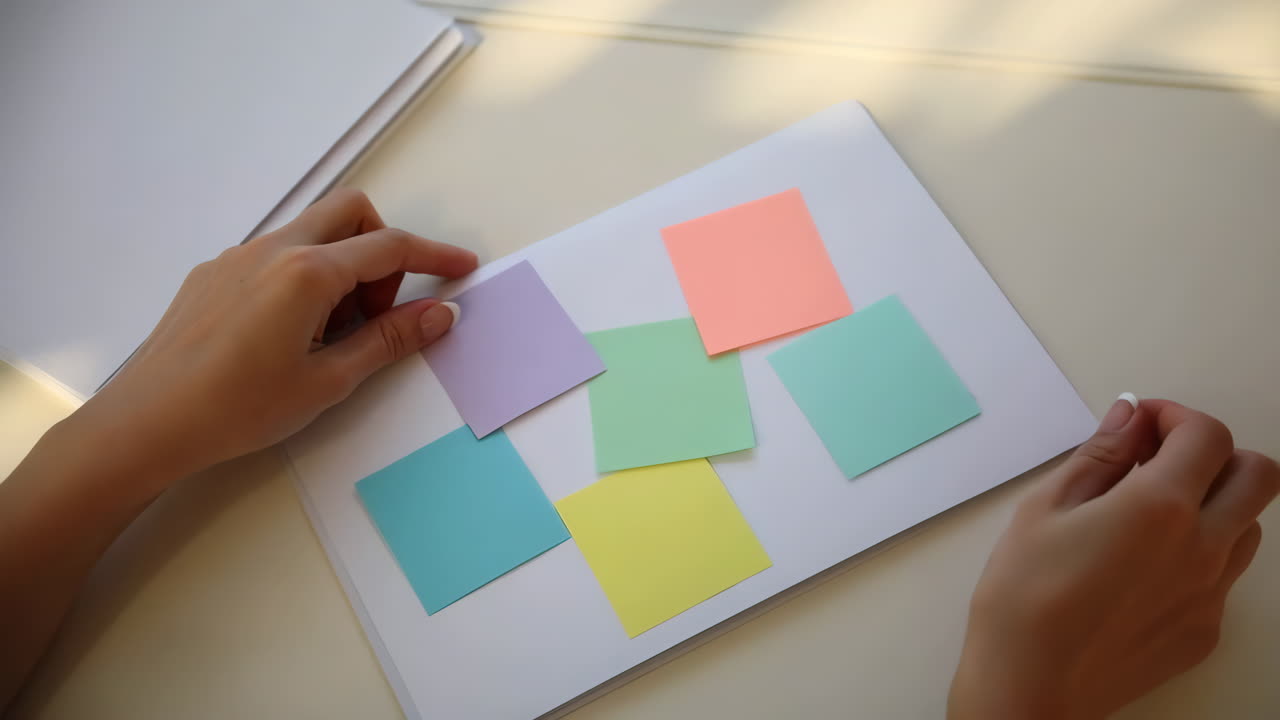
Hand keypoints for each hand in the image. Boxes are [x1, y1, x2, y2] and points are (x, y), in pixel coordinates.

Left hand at [73, 189, 476, 496]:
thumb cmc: (242, 408)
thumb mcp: (328, 381)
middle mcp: (274, 248)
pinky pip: (277, 254)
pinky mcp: (214, 272)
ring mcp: (239, 256)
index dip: (435, 256)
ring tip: (330, 335)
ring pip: (312, 233)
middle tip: (380, 311)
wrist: (149, 422)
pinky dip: (305, 277)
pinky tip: (288, 334)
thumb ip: (389, 340)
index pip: (390, 248)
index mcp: (307, 272)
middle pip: (351, 213)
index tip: (465, 267)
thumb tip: (442, 314)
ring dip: (342, 266)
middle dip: (383, 248)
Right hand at [949, 396, 1278, 719]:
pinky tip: (1142, 566)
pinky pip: (1223, 577)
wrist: (1029, 683)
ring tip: (1153, 513)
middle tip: (1160, 459)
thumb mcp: (1043, 509)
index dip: (1174, 416)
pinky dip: (1198, 554)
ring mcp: (1210, 594)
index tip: (1141, 424)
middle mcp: (1201, 548)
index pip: (1206, 435)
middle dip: (1214, 453)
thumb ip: (1098, 456)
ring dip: (1215, 503)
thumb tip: (1128, 416)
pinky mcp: (1204, 631)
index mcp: (1159, 507)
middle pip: (1257, 475)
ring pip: (1249, 525)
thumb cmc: (1023, 595)